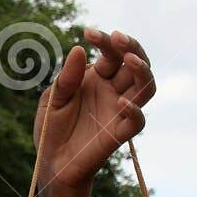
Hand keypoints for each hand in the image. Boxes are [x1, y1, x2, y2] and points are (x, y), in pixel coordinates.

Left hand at [34, 27, 154, 196]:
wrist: (51, 163)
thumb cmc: (52, 129)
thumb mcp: (52, 99)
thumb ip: (67, 78)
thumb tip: (79, 50)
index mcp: (97, 78)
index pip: (111, 53)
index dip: (105, 41)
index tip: (88, 33)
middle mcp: (113, 91)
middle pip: (136, 64)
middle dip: (131, 47)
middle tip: (118, 38)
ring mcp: (119, 111)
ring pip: (146, 87)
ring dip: (143, 71)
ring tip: (130, 60)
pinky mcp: (119, 134)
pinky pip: (138, 121)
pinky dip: (134, 110)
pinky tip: (120, 102)